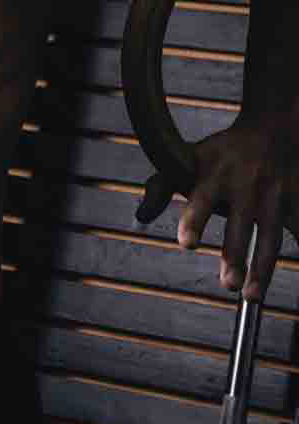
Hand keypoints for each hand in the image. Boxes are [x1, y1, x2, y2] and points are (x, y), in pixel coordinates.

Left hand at [135, 114, 298, 301]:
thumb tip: (140, 216)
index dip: (194, 220)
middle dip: (235, 254)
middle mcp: (246, 183)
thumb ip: (161, 185)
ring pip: (270, 235)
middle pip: (241, 222)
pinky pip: (295, 229)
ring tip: (251, 296)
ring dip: (262, 268)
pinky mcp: (295, 199)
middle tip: (228, 284)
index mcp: (216, 173)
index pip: (202, 198)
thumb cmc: (222, 152)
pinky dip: (295, 242)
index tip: (187, 245)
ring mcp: (274, 193)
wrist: (270, 127)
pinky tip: (284, 276)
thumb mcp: (188, 158)